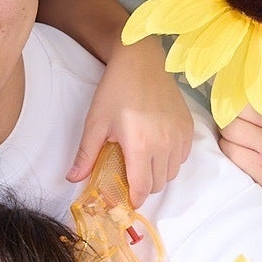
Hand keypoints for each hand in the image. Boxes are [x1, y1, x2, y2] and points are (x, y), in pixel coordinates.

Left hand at [67, 42, 194, 202]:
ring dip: (158, 174)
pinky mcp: (188, 127)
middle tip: (130, 178)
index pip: (142, 187)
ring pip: (173, 172)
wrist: (141, 61)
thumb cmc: (115, 90)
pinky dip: (171, 160)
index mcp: (140, 145)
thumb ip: (86, 155)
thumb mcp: (95, 123)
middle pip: (159, 183)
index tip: (127, 200)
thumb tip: (73, 179)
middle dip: (144, 187)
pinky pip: (183, 156)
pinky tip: (156, 149)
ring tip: (142, 162)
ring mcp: (179, 135)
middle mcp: (165, 143)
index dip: (134, 199)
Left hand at [218, 98, 261, 212]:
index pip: (254, 88)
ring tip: (237, 137)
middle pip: (238, 109)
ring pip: (231, 129)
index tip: (234, 98)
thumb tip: (228, 79)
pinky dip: (227, 149)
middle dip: (229, 115)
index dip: (237, 93)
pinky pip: (230, 150)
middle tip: (233, 121)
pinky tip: (239, 151)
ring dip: (225, 133)